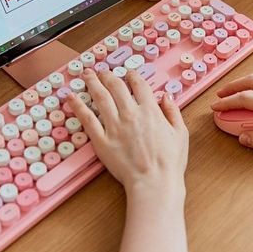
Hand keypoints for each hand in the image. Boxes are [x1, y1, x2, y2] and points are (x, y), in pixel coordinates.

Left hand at [67, 68, 188, 201]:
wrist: (154, 181)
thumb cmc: (169, 162)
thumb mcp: (180, 133)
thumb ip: (173, 112)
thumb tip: (166, 97)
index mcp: (150, 111)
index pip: (139, 86)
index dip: (132, 76)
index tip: (128, 73)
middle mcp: (130, 114)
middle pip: (116, 87)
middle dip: (108, 75)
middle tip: (102, 70)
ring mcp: (114, 126)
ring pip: (100, 98)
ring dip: (92, 83)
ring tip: (86, 75)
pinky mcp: (101, 140)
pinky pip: (87, 119)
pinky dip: (78, 106)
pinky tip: (72, 98)